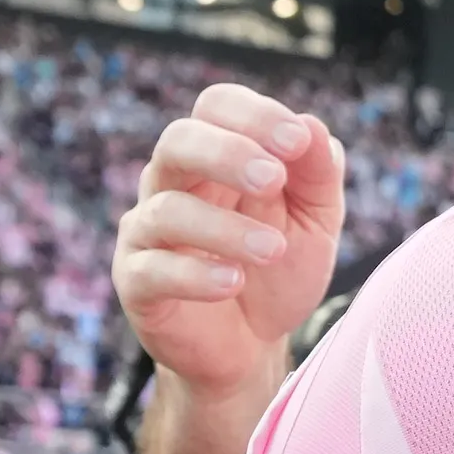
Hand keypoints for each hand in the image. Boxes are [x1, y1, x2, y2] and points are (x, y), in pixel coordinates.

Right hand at [113, 84, 344, 398]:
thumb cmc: (278, 272)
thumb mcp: (315, 223)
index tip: (297, 141)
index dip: (254, 116)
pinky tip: (233, 282)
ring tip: (272, 249)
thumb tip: (313, 126)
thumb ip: (317, 177)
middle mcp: (173, 184)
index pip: (216, 107)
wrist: (252, 347)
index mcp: (215, 158)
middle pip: (178, 141)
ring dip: (225, 227)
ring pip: (167, 209)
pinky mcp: (136, 283)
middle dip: (228, 154)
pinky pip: (151, 269)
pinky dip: (194, 274)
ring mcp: (148, 232)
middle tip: (274, 180)